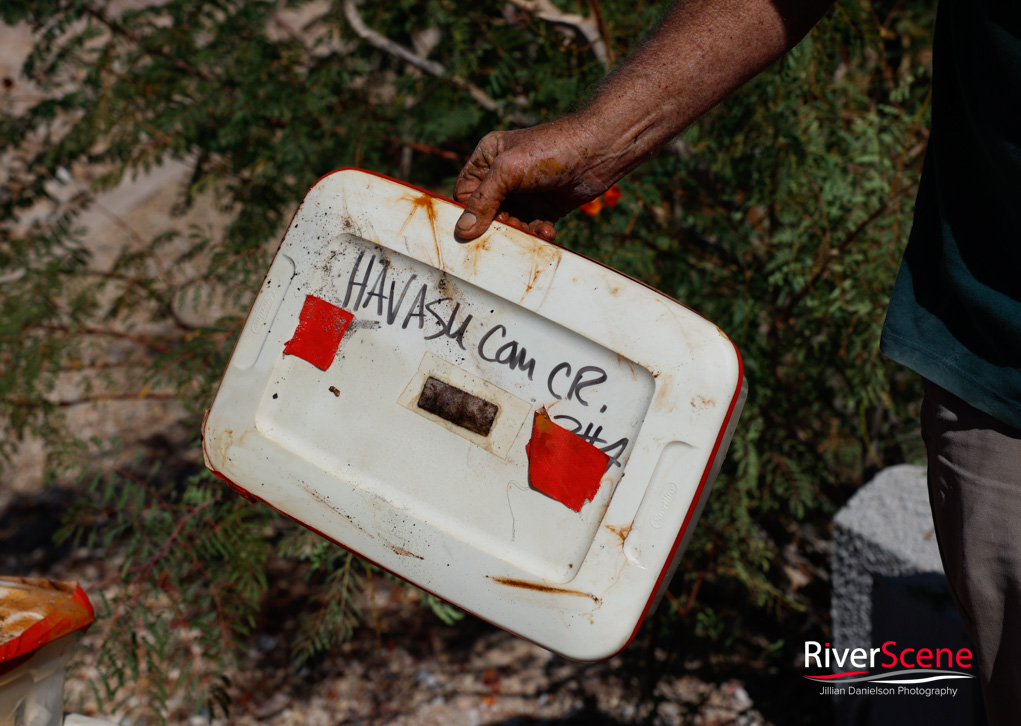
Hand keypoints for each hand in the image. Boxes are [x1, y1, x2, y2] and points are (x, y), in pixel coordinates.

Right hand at [452, 118, 611, 241]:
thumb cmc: (550, 151)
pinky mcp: (544, 207)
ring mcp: (525, 193)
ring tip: (531, 230)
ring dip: (519, 232)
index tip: (482, 224)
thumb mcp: (508, 171)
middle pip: (486, 213)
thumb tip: (462, 231)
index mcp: (488, 158)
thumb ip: (483, 201)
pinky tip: (547, 231)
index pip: (465, 193)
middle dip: (498, 225)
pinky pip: (531, 228)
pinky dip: (537, 234)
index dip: (471, 211)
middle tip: (511, 227)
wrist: (598, 152)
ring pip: (509, 224)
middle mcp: (503, 176)